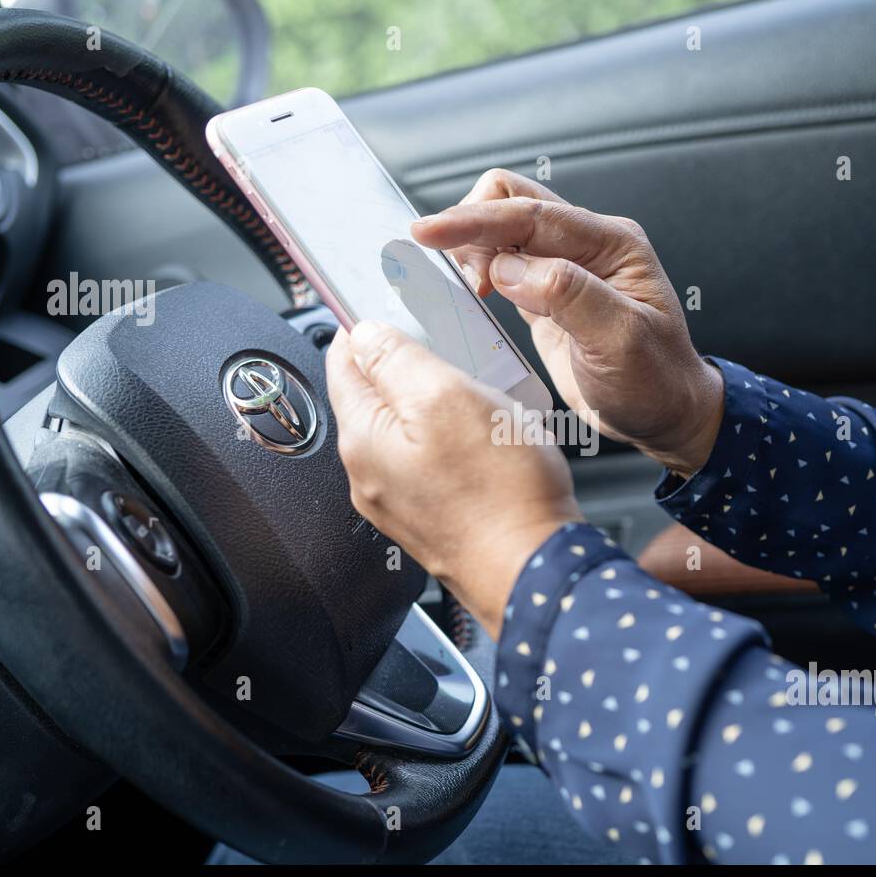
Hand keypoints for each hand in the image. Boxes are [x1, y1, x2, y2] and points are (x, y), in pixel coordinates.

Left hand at [325, 320, 582, 636]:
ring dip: (436, 402)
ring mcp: (398, 500)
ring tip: (478, 391)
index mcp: (363, 438)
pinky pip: (430, 460)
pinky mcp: (430, 516)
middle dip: (407, 364)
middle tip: (450, 346)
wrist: (534, 570)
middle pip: (374, 396)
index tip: (390, 305)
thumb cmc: (500, 494)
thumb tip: (365, 333)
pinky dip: (452, 437)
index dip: (365, 326)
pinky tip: (486, 437)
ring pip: (405, 428)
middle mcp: (369, 474)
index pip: (341, 361)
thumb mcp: (447, 397)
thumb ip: (397, 358)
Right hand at [411, 168, 723, 476]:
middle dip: (473, 227)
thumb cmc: (655, 382)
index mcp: (612, 243)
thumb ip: (568, 295)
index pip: (531, 212)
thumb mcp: (620, 341)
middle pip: (512, 201)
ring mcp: (565, 267)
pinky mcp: (545, 294)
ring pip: (501, 230)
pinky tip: (473, 295)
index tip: (429, 231)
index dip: (475, 220)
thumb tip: (509, 267)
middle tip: (465, 277)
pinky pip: (501, 263)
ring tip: (473, 291)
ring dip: (473, 249)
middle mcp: (588, 246)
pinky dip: (477, 270)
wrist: (664, 416)